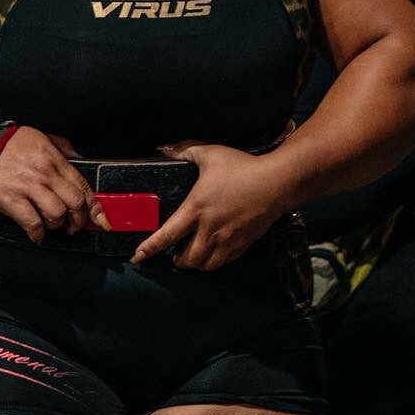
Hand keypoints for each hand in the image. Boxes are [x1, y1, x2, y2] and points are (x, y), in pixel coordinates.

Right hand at [0, 127, 108, 242]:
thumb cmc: (12, 144)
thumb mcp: (42, 137)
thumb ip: (63, 147)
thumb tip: (80, 158)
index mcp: (55, 160)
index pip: (83, 186)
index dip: (95, 207)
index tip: (101, 221)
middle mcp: (45, 174)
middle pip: (74, 203)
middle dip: (79, 220)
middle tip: (75, 226)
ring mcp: (29, 187)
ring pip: (56, 214)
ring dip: (57, 225)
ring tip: (52, 226)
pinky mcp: (12, 200)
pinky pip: (32, 222)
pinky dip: (38, 234)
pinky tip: (37, 235)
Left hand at [130, 143, 293, 271]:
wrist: (277, 183)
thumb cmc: (243, 167)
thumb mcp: (210, 153)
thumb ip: (184, 150)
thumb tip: (164, 148)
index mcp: (196, 208)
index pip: (166, 236)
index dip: (149, 249)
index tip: (137, 257)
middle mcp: (210, 229)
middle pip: (186, 259)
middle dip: (176, 261)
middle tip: (173, 255)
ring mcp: (227, 240)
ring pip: (205, 266)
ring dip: (195, 264)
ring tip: (192, 257)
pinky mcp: (243, 244)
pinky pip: (224, 263)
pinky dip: (214, 263)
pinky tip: (213, 255)